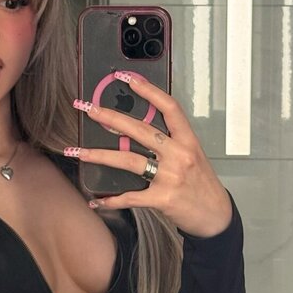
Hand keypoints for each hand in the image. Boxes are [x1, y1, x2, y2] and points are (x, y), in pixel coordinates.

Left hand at [72, 72, 232, 237]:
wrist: (216, 215)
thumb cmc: (202, 184)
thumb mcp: (193, 155)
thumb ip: (170, 142)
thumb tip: (136, 129)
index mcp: (188, 140)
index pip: (169, 108)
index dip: (148, 90)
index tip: (126, 78)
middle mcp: (179, 155)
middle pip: (140, 130)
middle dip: (110, 117)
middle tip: (88, 108)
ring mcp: (170, 177)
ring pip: (128, 160)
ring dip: (99, 155)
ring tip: (77, 152)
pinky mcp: (162, 199)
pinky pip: (131, 197)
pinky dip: (111, 199)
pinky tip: (96, 200)